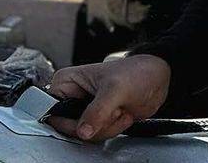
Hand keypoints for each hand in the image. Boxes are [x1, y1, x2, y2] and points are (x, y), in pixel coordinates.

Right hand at [46, 55, 170, 141]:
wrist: (155, 80)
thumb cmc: (134, 73)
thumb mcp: (114, 91)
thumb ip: (97, 112)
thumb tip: (82, 130)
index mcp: (67, 82)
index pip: (52, 107)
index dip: (66, 120)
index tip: (87, 121)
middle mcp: (73, 96)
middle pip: (69, 125)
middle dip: (96, 123)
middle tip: (113, 110)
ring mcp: (85, 109)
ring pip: (86, 133)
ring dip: (109, 126)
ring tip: (119, 108)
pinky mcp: (98, 119)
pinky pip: (98, 135)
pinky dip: (114, 129)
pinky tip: (122, 114)